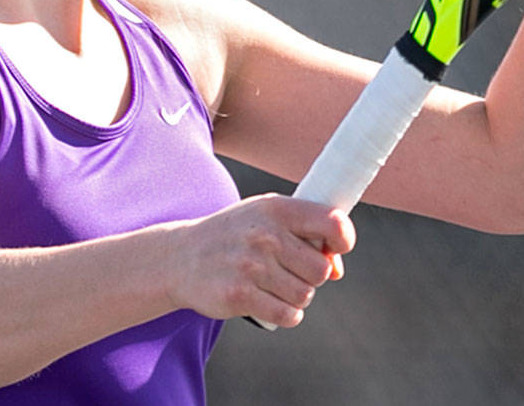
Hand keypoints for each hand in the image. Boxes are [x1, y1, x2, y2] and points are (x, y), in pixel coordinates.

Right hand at [167, 194, 355, 328]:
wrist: (180, 257)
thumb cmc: (234, 236)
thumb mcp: (266, 219)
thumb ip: (305, 235)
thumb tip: (336, 269)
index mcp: (276, 208)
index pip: (332, 222)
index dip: (343, 239)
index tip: (336, 248)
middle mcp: (265, 234)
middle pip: (321, 270)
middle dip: (310, 275)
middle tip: (287, 269)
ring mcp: (251, 266)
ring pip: (305, 295)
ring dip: (295, 296)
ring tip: (271, 284)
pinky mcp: (240, 296)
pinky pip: (288, 315)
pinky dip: (285, 314)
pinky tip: (267, 301)